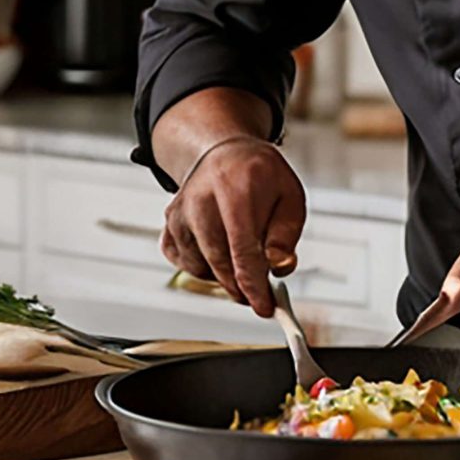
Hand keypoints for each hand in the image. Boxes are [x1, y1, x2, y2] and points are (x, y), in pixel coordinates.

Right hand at [161, 139, 304, 316]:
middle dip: (240, 287)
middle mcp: (200, 196)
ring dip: (223, 275)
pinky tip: (220, 253)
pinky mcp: (169, 222)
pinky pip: (184, 261)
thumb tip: (278, 267)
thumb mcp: (290, 197)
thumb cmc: (261, 177)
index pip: (242, 247)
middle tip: (258, 296)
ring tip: (242, 259)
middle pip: (217, 259)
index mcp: (236, 186)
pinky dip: (203, 268)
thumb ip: (286, 235)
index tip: (264, 306)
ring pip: (199, 265)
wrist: (226, 153)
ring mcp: (180, 210)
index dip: (253, 283)